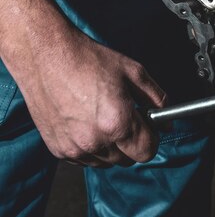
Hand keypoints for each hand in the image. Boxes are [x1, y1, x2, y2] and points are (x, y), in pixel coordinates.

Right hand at [12, 29, 166, 166]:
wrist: (47, 55)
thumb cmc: (89, 60)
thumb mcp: (135, 72)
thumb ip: (157, 99)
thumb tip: (167, 121)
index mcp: (118, 123)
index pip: (147, 152)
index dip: (152, 138)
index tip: (149, 127)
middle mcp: (95, 141)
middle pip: (128, 159)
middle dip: (133, 142)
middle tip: (126, 118)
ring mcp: (74, 148)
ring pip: (107, 161)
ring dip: (112, 147)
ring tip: (103, 117)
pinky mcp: (58, 149)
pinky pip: (85, 159)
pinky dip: (91, 147)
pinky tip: (87, 122)